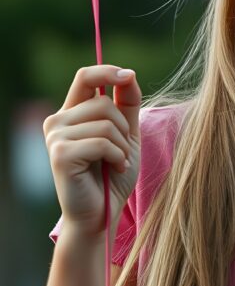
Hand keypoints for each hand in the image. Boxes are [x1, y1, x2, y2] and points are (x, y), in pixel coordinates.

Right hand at [43, 65, 140, 238]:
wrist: (101, 214)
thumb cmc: (112, 176)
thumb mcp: (126, 134)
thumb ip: (127, 104)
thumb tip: (129, 74)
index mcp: (71, 113)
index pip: (85, 77)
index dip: (108, 71)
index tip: (129, 76)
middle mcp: (57, 121)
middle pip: (103, 102)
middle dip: (123, 127)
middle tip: (121, 151)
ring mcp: (55, 137)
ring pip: (105, 123)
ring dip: (121, 146)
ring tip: (117, 163)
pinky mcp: (60, 154)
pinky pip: (101, 142)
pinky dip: (117, 156)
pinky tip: (114, 169)